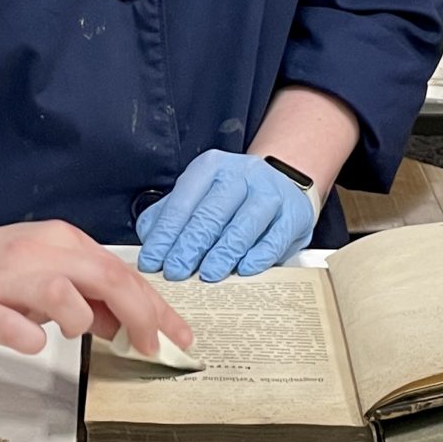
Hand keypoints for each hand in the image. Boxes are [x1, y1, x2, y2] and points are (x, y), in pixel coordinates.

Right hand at [0, 210, 195, 359]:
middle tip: (155, 348)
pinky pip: (18, 331)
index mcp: (60, 242)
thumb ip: (87, 294)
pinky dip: (30, 339)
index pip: (122, 273)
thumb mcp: (45, 271)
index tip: (178, 337)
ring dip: (79, 322)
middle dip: (142, 317)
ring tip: (68, 330)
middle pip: (106, 280)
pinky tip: (25, 336)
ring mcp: (6, 280)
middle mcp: (38, 253)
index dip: (156, 308)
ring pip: (65, 297)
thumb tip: (127, 324)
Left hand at [136, 151, 316, 280]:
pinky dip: (259, 255)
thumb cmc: (233, 196)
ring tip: (207, 274)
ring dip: (223, 253)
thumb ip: (171, 213)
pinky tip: (245, 269)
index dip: (165, 235)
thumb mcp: (199, 194)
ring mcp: (270, 192)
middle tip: (176, 272)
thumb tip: (148, 237)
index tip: (153, 261)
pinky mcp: (294, 214)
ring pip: (243, 225)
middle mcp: (241, 175)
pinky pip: (275, 237)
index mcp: (210, 168)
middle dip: (189, 246)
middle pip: (211, 214)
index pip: (182, 203)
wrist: (282, 181)